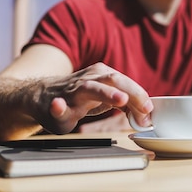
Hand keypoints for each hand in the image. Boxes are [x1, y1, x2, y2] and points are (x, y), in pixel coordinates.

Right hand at [33, 62, 152, 134]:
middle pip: (114, 80)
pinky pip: (57, 105)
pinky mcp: (55, 106)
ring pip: (90, 88)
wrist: (42, 95)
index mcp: (103, 75)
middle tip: (144, 106)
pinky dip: (58, 106)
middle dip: (131, 91)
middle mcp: (90, 80)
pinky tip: (58, 106)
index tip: (149, 112)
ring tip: (120, 99)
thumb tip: (146, 115)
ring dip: (106, 93)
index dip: (140, 97)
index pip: (126, 83)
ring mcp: (72, 92)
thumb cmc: (79, 96)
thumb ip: (125, 104)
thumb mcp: (104, 97)